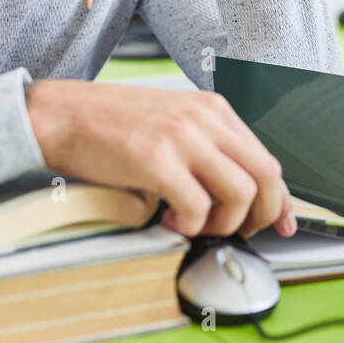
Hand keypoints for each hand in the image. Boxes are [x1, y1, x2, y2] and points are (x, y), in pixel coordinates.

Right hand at [25, 79, 295, 238]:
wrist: (61, 114)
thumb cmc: (113, 125)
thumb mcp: (174, 123)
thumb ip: (208, 148)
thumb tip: (239, 192)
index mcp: (214, 109)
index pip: (267, 158)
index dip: (281, 198)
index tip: (283, 223)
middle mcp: (206, 119)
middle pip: (267, 176)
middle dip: (263, 216)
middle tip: (238, 232)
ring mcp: (183, 137)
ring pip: (241, 194)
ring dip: (223, 224)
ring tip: (194, 225)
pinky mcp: (157, 159)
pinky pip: (198, 207)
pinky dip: (189, 226)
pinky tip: (168, 221)